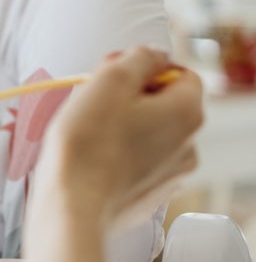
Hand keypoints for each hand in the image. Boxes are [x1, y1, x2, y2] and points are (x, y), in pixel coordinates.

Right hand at [35, 46, 203, 229]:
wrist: (72, 206)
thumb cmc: (87, 142)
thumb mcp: (111, 80)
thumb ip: (140, 57)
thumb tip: (155, 55)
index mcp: (188, 112)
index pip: (181, 72)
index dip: (144, 68)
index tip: (111, 75)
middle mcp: (189, 144)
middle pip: (165, 103)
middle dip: (131, 96)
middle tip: (92, 100)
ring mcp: (172, 174)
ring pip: (151, 132)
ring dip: (124, 124)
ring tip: (88, 131)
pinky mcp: (150, 194)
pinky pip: (139, 161)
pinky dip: (119, 152)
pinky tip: (93, 156)